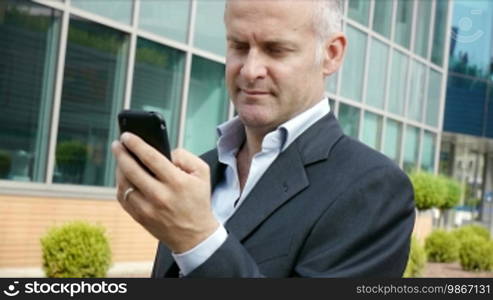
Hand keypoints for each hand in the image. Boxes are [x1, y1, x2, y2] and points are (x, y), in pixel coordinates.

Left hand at [111, 132, 218, 252]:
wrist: (194, 235)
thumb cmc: (198, 200)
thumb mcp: (202, 173)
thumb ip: (185, 156)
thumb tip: (165, 152)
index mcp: (177, 182)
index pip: (151, 157)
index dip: (136, 144)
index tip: (127, 135)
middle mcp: (160, 195)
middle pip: (132, 169)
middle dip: (121, 153)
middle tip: (117, 144)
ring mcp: (147, 208)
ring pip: (124, 183)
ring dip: (119, 168)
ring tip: (121, 159)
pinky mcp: (139, 217)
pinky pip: (122, 197)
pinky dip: (121, 184)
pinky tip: (123, 177)